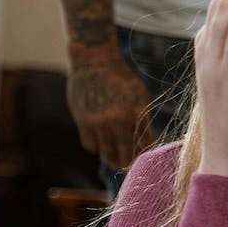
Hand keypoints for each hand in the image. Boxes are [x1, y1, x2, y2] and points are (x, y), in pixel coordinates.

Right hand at [66, 55, 152, 170]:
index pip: (145, 144)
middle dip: (128, 162)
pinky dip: (95, 148)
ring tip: (115, 159)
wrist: (95, 61)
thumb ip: (141, 118)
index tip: (145, 158)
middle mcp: (119, 119)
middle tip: (129, 165)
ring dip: (111, 158)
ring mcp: (99, 121)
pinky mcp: (82, 121)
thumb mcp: (139, 95)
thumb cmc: (122, 79)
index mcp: (137, 112)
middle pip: (126, 154)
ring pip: (106, 153)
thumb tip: (144, 143)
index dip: (145, 153)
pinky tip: (100, 144)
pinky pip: (90, 146)